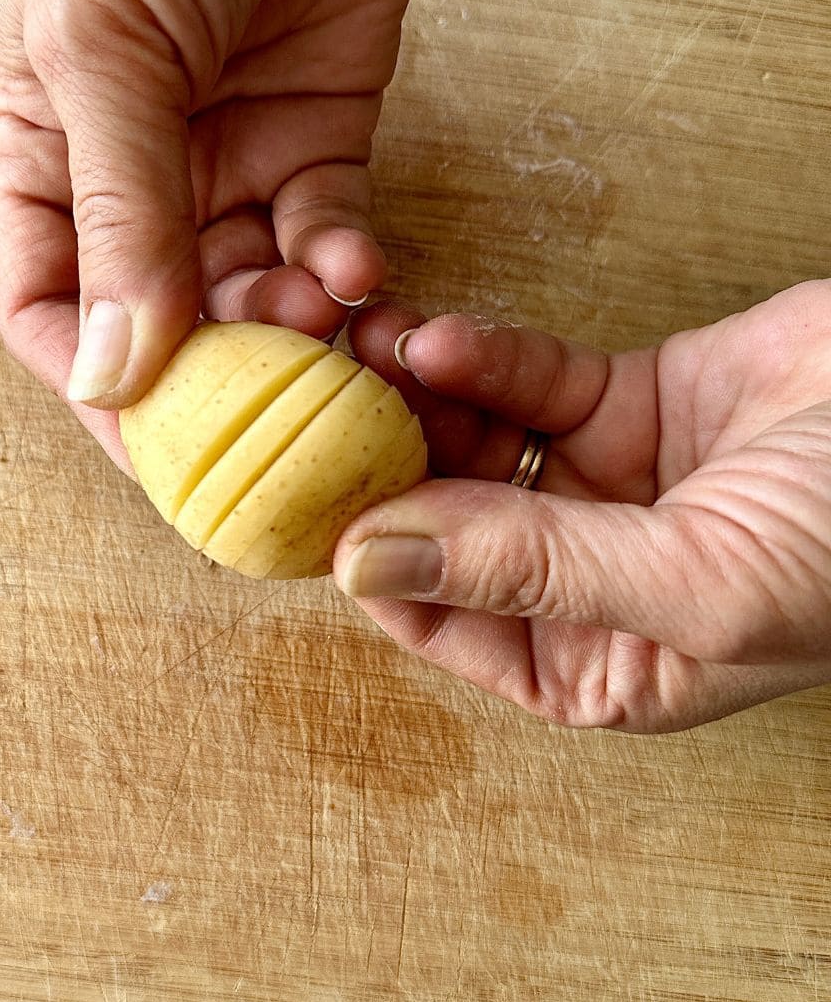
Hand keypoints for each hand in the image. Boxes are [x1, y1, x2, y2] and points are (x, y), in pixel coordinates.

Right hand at [0, 0, 428, 466]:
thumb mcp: (102, 47)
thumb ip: (117, 212)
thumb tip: (112, 367)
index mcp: (50, 156)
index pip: (52, 307)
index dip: (96, 385)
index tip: (154, 441)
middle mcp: (139, 176)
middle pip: (167, 321)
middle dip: (218, 370)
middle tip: (268, 399)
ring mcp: (233, 162)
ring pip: (258, 293)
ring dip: (292, 328)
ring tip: (319, 323)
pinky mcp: (319, 141)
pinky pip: (332, 237)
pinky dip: (349, 268)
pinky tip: (359, 271)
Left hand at [334, 282, 830, 732]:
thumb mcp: (698, 580)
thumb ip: (529, 572)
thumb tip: (370, 567)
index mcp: (599, 664)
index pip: (444, 628)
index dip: (371, 569)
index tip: (302, 507)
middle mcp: (582, 582)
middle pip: (443, 526)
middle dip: (377, 468)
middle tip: (309, 412)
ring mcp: (598, 487)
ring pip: (469, 443)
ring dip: (411, 402)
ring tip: (355, 360)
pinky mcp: (620, 402)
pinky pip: (524, 380)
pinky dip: (479, 357)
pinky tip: (431, 337)